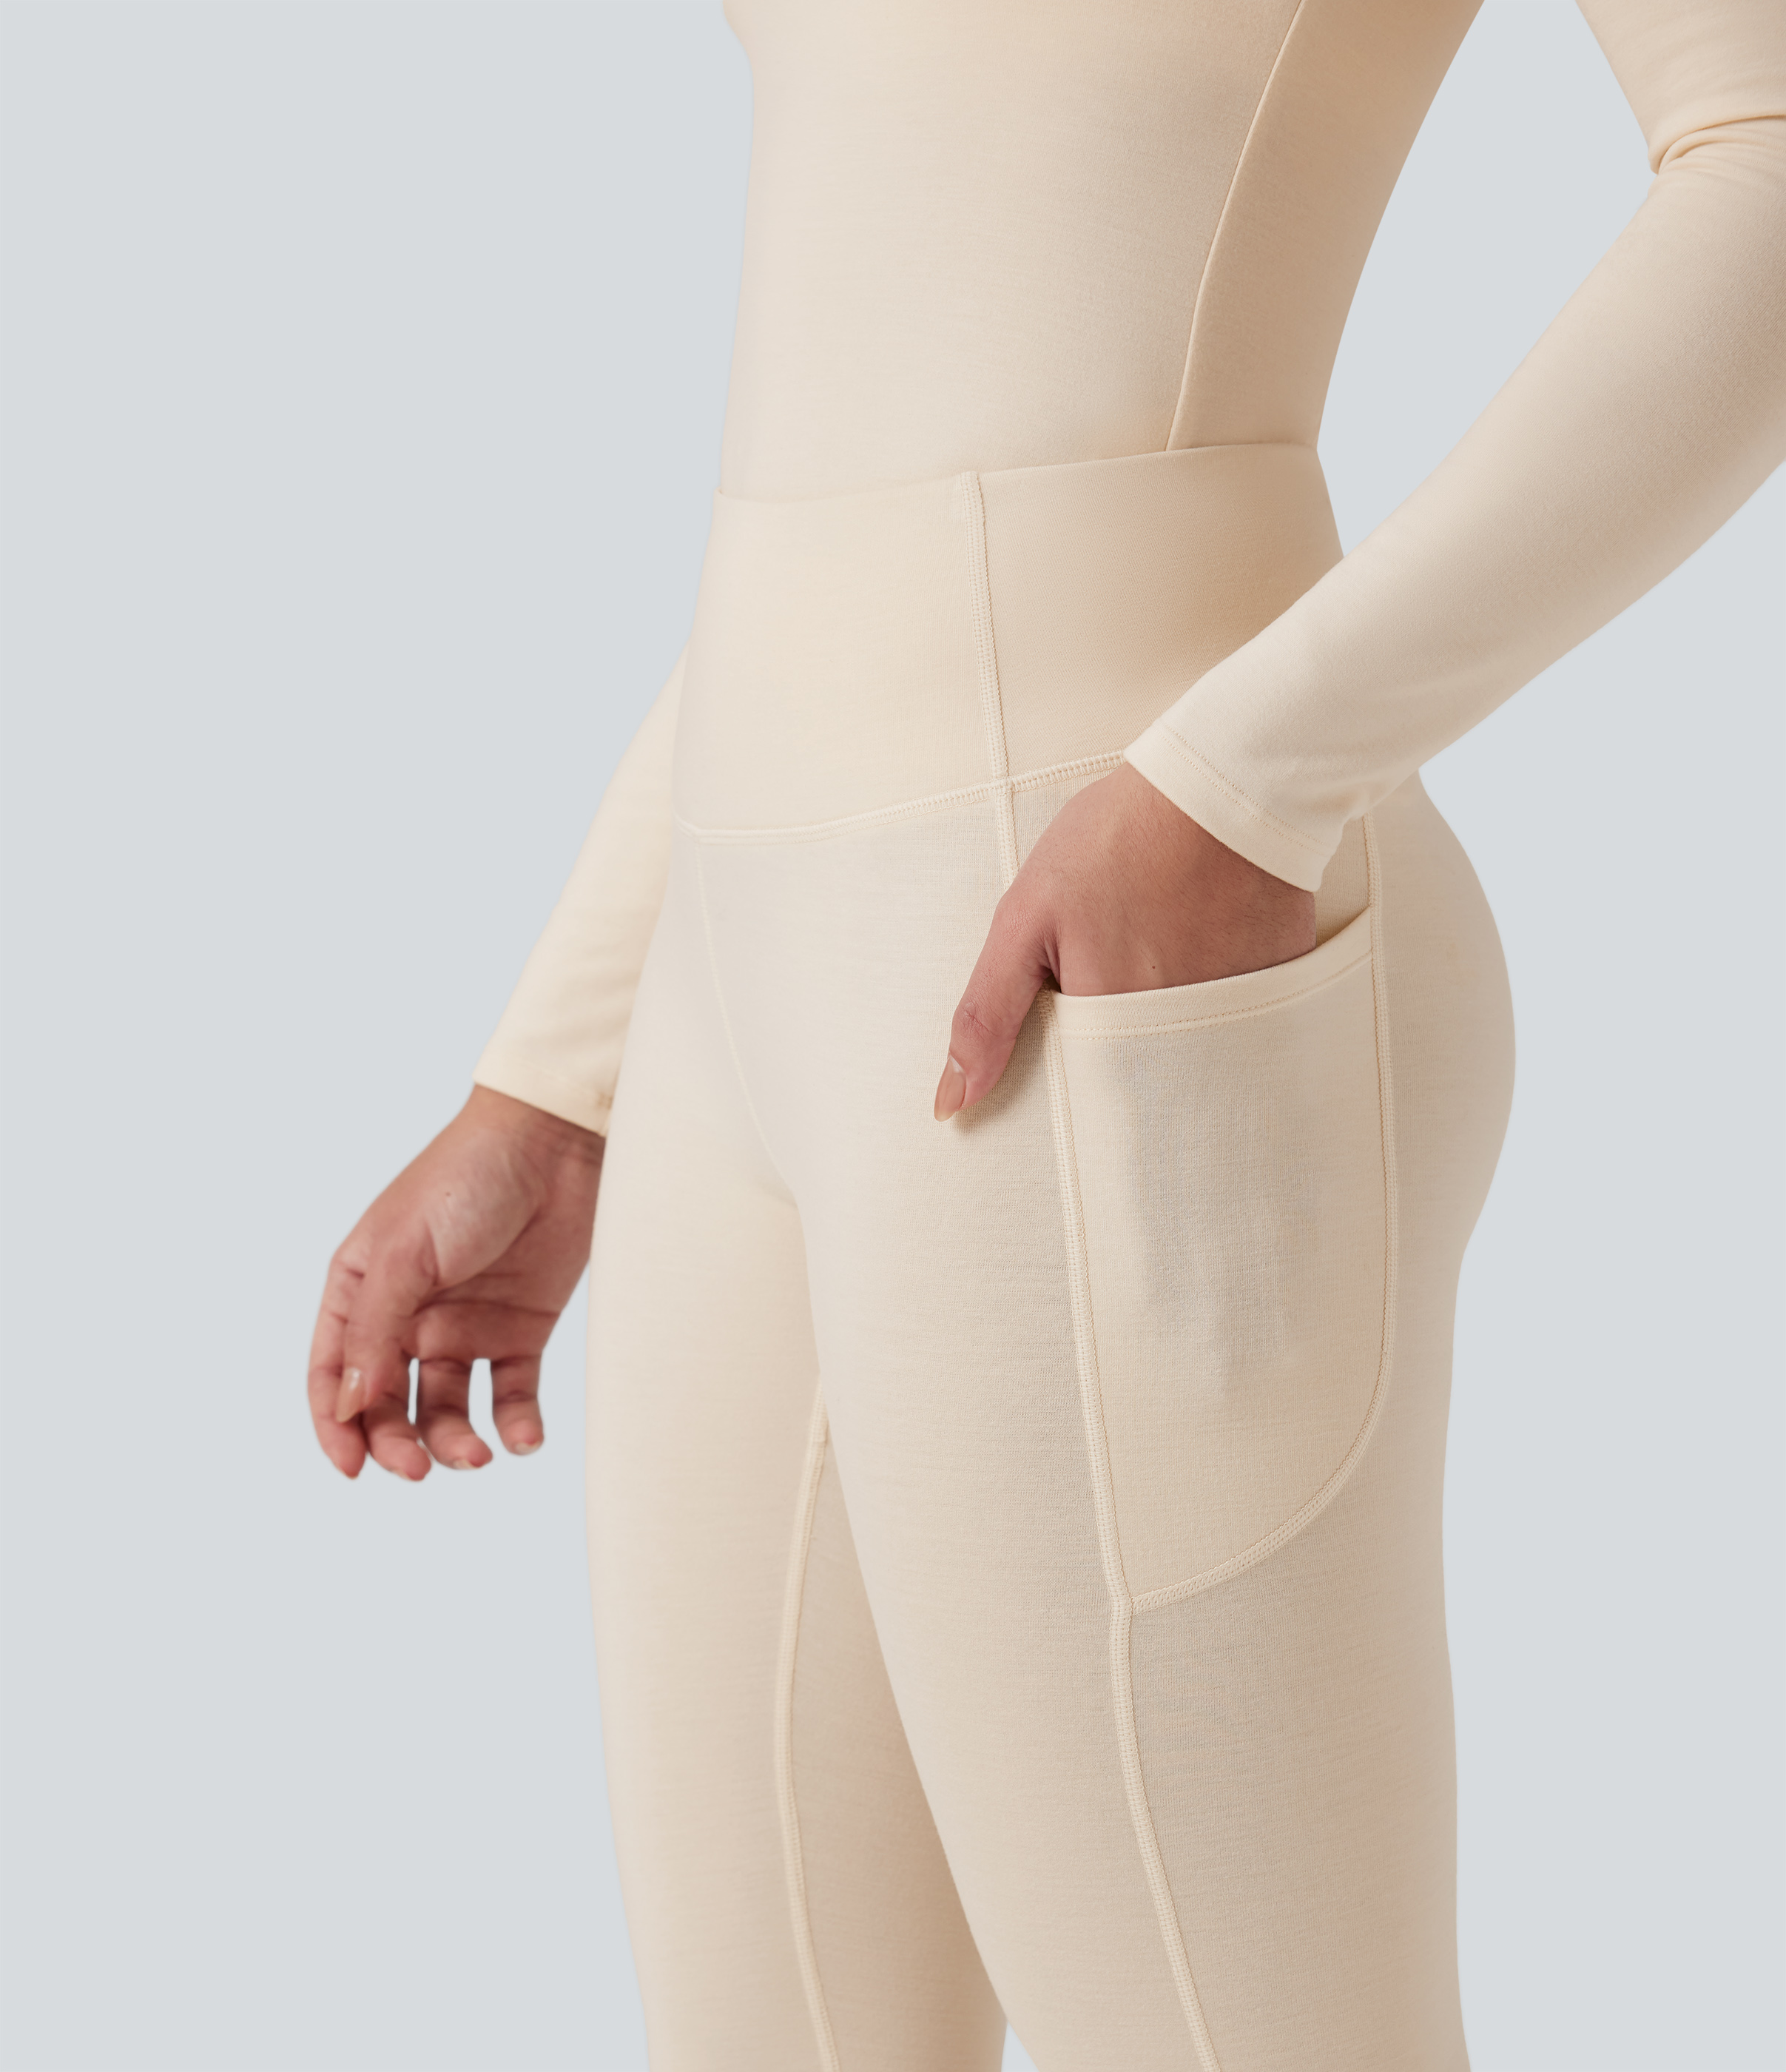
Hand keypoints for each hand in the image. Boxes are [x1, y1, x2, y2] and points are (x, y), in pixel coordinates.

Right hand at [307, 1086, 604, 1479]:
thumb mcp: (404, 1254)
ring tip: (479, 1455)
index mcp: (362, 1289)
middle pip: (389, 1403)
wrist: (555, 1142)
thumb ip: (374, 1331)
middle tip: (420, 1468)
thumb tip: (347, 1406)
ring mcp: (465, 1324)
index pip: (334, 1373)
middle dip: (398, 1443)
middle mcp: (408, 1315)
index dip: (336, 1425)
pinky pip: (512, 1394)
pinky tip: (524, 1439)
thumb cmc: (465, 1179)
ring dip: (455, 1441)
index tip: (354, 1469)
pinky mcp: (521, 1329)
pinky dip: (516, 1424)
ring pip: (448, 1408)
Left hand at [934, 762, 1315, 1118]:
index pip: (1085, 1102)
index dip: (1070, 1076)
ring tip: (1162, 943)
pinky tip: (1206, 936)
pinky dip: (1220, 989)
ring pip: (1191, 1050)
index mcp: (1111, 1027)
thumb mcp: (1025, 917)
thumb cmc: (1116, 840)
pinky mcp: (1279, 985)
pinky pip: (1242, 1015)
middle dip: (1121, 1047)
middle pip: (1141, 1080)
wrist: (1220, 784)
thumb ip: (987, 1014)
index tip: (1070, 1028)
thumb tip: (953, 1101)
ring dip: (1170, 1019)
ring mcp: (1238, 1012)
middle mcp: (1180, 1037)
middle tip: (1122, 961)